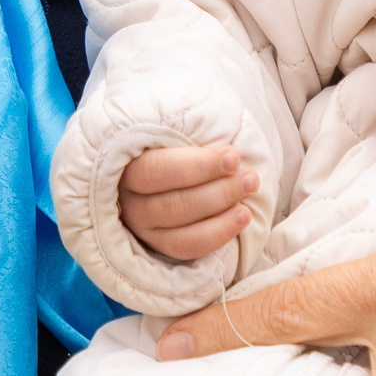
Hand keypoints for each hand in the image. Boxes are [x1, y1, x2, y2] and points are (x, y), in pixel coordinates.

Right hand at [118, 144, 259, 260]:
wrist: (178, 166)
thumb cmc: (179, 140)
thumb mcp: (179, 128)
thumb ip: (192, 132)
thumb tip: (223, 149)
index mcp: (125, 165)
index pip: (156, 170)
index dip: (197, 166)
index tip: (233, 157)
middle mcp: (128, 201)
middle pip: (171, 204)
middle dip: (218, 191)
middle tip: (249, 178)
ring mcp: (142, 227)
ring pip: (180, 229)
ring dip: (222, 212)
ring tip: (250, 193)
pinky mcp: (159, 244)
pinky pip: (188, 247)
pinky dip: (218, 234)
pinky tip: (242, 217)